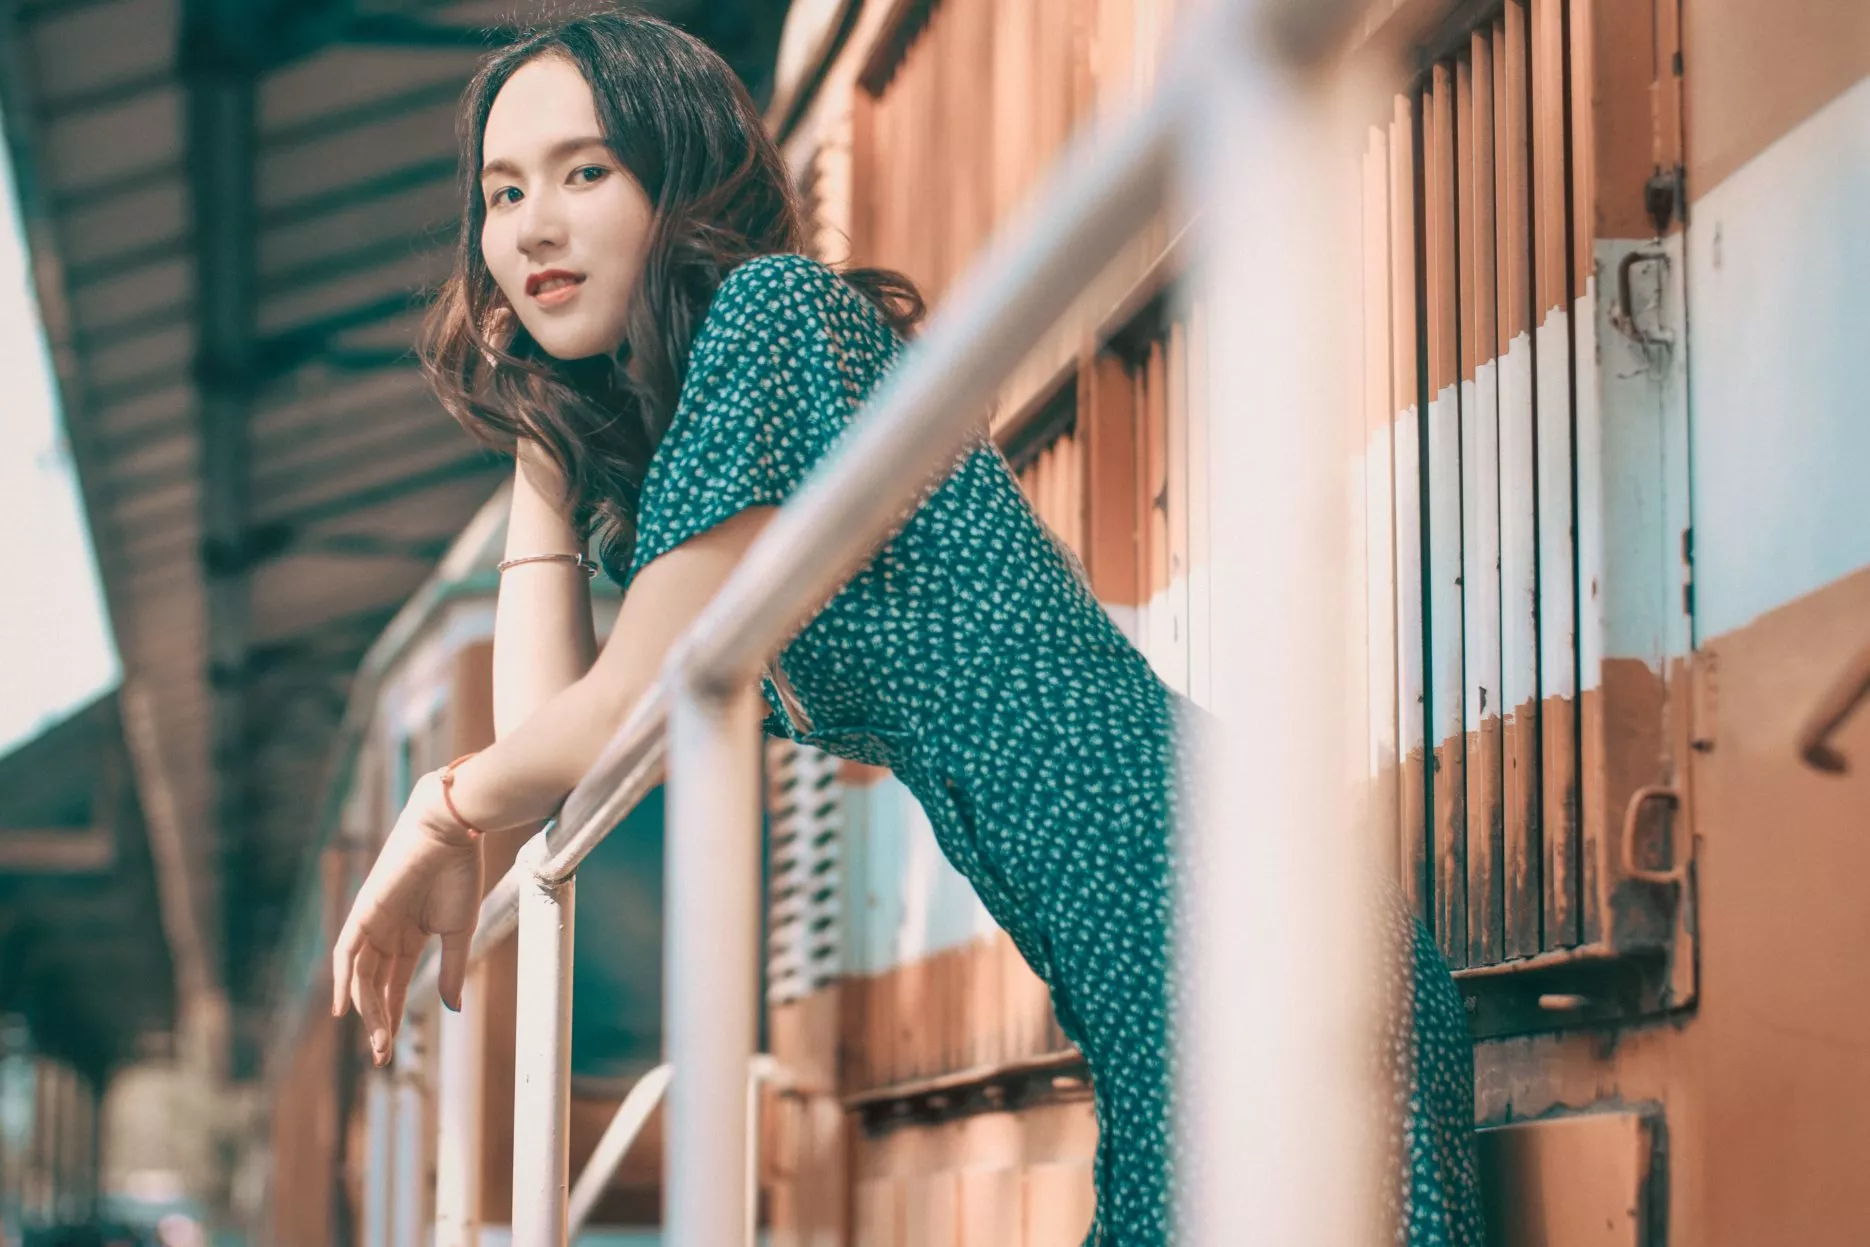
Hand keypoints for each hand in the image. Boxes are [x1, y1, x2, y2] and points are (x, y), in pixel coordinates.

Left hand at [332, 772, 483, 1063]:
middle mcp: (385, 933)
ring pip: (362, 976)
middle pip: (375, 986)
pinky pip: (347, 952)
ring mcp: (372, 923)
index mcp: (410, 936)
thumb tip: (453, 1009)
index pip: (394, 984)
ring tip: (377, 1040)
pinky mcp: (363, 912)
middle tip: (382, 1055)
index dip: (392, 1015)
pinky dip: (343, 980)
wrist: (451, 832)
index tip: (391, 1050)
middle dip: (378, 1021)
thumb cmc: (459, 874)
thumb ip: (452, 969)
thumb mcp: (459, 931)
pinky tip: (345, 1009)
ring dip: (367, 1009)